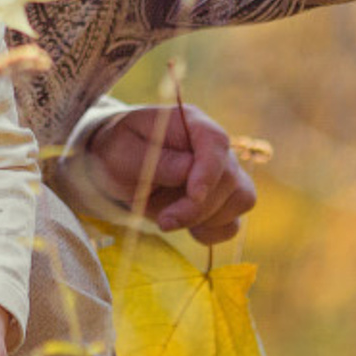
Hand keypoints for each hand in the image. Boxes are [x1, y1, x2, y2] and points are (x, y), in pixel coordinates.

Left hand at [85, 101, 254, 243]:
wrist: (116, 164)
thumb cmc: (119, 150)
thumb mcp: (123, 151)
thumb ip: (155, 160)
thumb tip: (188, 171)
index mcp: (190, 122)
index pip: (215, 141)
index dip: (209, 170)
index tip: (194, 195)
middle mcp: (213, 146)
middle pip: (230, 178)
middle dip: (198, 207)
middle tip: (164, 220)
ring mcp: (222, 173)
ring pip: (240, 200)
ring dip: (205, 219)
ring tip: (167, 218)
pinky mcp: (221, 200)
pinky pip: (232, 223)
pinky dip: (212, 232)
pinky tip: (186, 228)